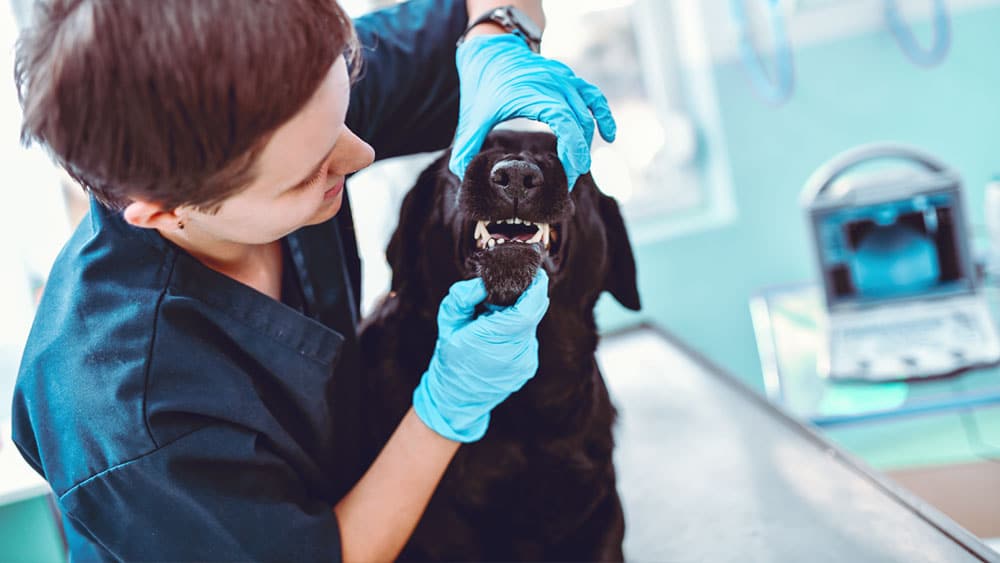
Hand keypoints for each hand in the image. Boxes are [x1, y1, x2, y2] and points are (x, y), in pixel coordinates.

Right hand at [412, 269, 549, 441]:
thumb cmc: (450, 359)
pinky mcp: (528, 367)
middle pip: (534, 314)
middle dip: (527, 297)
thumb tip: (483, 283)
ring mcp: (524, 362)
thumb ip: (463, 298)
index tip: (534, 274)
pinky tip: (500, 336)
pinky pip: (528, 339)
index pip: (527, 310)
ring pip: (532, 326)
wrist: (455, 398)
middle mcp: (515, 353)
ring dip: (520, 315)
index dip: (536, 289)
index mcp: (493, 339)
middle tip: (512, 288)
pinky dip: (518, 331)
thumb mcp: (448, 323)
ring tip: (496, 318)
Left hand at [449, 34, 615, 189]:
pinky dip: (603, 116)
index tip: (570, 174)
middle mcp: (555, 84)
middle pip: (580, 124)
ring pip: (588, 114)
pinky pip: (594, 97)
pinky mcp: (570, 79)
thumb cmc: (483, 84)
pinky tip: (609, 135)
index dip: (572, 150)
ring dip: (586, 142)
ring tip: (577, 167)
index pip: (565, 123)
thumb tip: (461, 174)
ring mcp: (565, 79)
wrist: (492, 50)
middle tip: (567, 182)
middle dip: (577, 156)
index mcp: (534, 93)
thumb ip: (466, 145)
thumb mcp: (472, 116)